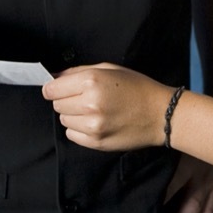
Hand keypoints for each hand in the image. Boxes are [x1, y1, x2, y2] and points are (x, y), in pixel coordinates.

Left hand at [44, 64, 170, 149]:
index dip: (53, 88)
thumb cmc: (137, 88)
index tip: (58, 88)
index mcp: (92, 81)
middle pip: (57, 105)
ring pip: (64, 121)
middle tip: (85, 97)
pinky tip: (96, 122)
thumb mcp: (110, 69)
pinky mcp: (96, 142)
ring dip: (73, 115)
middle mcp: (90, 103)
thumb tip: (54, 77)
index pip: (52, 89)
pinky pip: (72, 135)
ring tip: (94, 110)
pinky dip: (79, 129)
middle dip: (66, 100)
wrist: (160, 114)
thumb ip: (79, 71)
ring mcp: (92, 125)